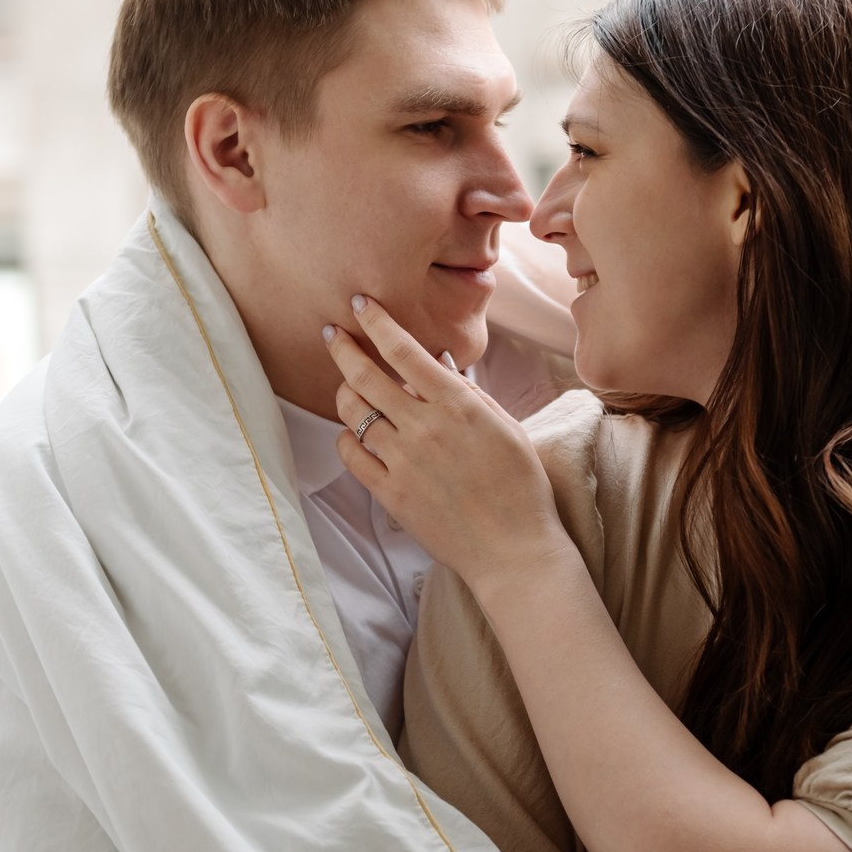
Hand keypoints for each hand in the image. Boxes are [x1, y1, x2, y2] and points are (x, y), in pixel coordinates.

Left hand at [322, 295, 568, 594]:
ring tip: (346, 386)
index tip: (359, 304)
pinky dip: (348, 437)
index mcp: (456, 403)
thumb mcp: (504, 426)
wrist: (514, 548)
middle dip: (343, 347)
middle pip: (366, 375)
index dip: (375, 321)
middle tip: (331, 333)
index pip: (403, 350)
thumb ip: (467, 391)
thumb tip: (437, 360)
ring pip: (353, 412)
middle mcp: (424, 426)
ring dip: (344, 391)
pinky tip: (355, 433)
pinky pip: (352, 454)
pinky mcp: (391, 494)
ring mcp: (404, 461)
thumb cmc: (520, 485)